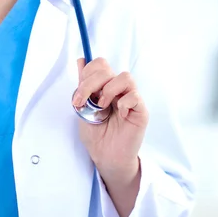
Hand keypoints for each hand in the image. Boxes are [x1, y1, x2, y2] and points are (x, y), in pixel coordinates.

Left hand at [73, 58, 148, 175]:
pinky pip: (135, 96)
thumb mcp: (83, 107)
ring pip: (125, 77)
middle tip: (83, 103)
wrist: (105, 156)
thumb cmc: (96, 134)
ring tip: (102, 106)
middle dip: (90, 84)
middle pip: (107, 69)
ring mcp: (130, 98)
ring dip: (109, 90)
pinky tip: (118, 114)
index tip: (77, 96)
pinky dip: (124, 103)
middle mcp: (118, 88)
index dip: (86, 74)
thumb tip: (81, 60)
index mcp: (104, 85)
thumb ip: (83, 85)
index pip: (99, 65)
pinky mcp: (140, 110)